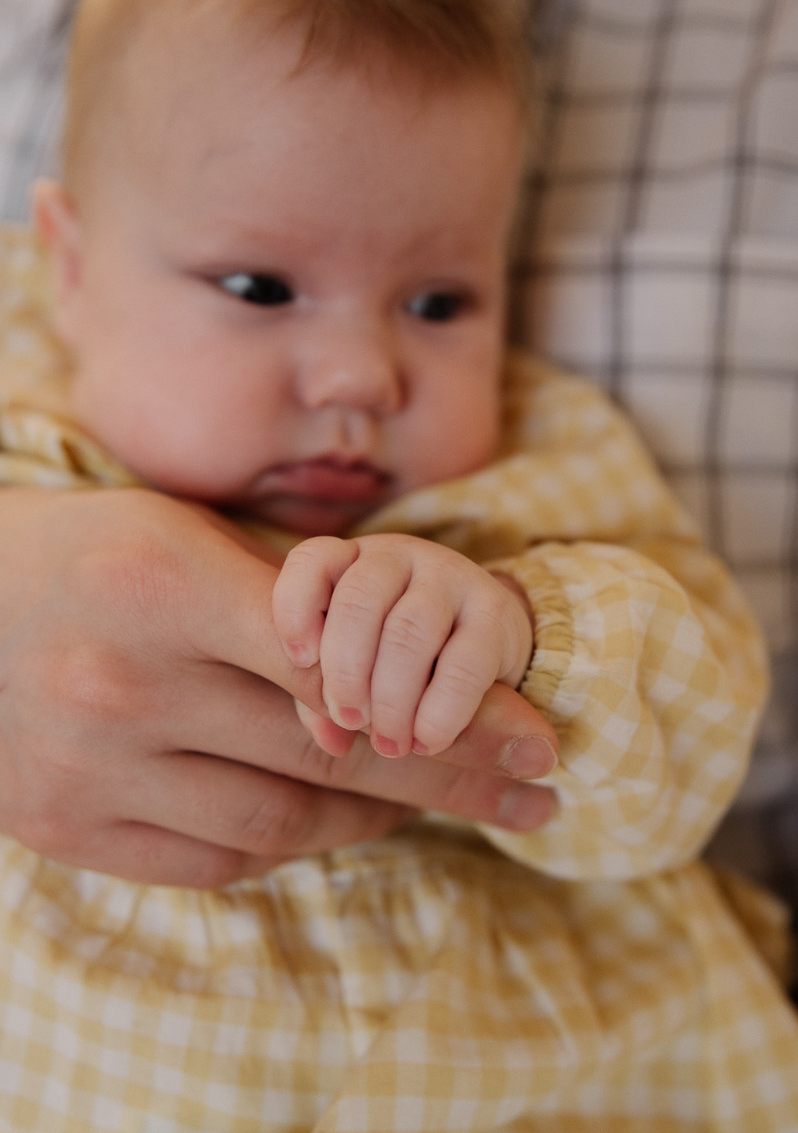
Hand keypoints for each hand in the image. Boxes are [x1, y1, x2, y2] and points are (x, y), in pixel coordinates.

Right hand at [0, 489, 557, 886]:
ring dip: (375, 818)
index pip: (345, 664)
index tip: (533, 736)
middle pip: (329, 754)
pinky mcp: (69, 829)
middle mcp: (126, 683)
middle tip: (533, 792)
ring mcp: (92, 768)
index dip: (453, 709)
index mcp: (164, 584)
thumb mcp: (180, 532)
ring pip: (279, 822)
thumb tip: (403, 658)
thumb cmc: (82, 552)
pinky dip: (287, 844)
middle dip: (450, 778)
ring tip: (436, 804)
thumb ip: (285, 596)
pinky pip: (215, 859)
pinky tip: (334, 822)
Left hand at [272, 533, 534, 757]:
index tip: (300, 661)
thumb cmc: (398, 659)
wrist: (488, 642)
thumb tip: (331, 739)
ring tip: (390, 742)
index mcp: (353, 560)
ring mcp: (451, 577)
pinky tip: (428, 740)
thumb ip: (324, 694)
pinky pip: (464, 663)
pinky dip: (440, 711)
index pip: (314, 559)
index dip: (295, 607)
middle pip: (360, 600)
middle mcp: (400, 557)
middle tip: (350, 720)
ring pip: (409, 631)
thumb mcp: (353, 667)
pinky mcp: (496, 612)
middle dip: (347, 670)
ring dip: (392, 698)